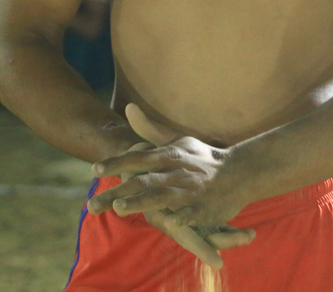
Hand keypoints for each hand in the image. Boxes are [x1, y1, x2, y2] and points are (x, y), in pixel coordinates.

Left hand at [89, 105, 254, 267]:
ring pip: (165, 196)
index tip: (94, 170)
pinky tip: (172, 224)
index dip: (118, 163)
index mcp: (171, 155)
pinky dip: (184, 217)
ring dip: (143, 202)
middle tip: (92, 204)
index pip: (139, 158)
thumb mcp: (178, 141)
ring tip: (119, 208)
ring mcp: (193, 190)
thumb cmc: (202, 158)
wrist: (240, 172)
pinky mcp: (205, 207)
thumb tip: (128, 107)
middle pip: (146, 181)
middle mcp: (179, 172)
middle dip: (119, 191)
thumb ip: (150, 129)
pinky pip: (194, 213)